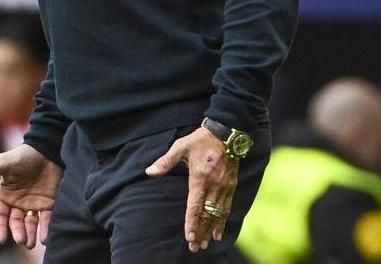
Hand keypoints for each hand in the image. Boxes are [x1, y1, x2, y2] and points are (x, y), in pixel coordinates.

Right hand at [0, 144, 61, 248]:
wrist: (47, 149)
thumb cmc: (23, 155)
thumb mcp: (4, 163)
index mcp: (6, 196)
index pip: (0, 217)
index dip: (0, 228)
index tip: (1, 240)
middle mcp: (19, 203)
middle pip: (16, 223)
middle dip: (18, 233)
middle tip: (22, 240)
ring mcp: (34, 204)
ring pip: (30, 224)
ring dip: (30, 235)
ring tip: (31, 243)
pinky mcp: (49, 203)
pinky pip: (46, 219)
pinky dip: (45, 228)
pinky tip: (45, 237)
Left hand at [145, 127, 238, 251]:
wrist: (226, 132)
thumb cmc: (200, 140)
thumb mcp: (180, 147)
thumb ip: (165, 161)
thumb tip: (148, 171)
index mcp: (200, 177)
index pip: (195, 205)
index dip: (192, 222)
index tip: (189, 236)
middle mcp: (214, 185)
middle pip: (207, 214)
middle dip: (201, 232)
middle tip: (195, 247)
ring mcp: (224, 187)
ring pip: (217, 214)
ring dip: (211, 230)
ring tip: (205, 244)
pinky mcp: (231, 186)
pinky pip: (227, 208)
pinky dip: (222, 222)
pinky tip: (218, 233)